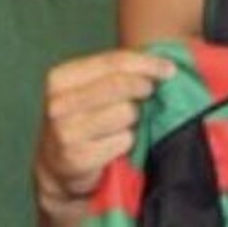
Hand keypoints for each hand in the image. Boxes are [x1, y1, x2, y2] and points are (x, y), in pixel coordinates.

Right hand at [34, 50, 173, 225]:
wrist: (60, 165)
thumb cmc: (87, 118)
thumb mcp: (95, 88)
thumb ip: (122, 72)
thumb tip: (166, 66)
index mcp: (60, 79)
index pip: (113, 62)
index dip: (147, 63)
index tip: (170, 68)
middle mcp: (57, 104)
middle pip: (120, 85)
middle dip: (143, 87)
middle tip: (149, 92)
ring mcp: (64, 132)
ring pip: (125, 112)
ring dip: (133, 119)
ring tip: (122, 124)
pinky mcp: (76, 158)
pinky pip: (124, 140)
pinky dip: (126, 142)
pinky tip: (115, 145)